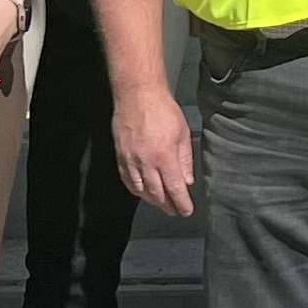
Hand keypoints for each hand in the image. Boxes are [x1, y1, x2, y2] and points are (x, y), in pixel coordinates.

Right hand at [114, 81, 195, 215]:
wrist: (137, 96)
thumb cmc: (164, 110)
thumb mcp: (182, 134)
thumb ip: (185, 160)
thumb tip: (187, 181)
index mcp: (164, 157)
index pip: (174, 189)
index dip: (181, 203)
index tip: (186, 211)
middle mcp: (146, 163)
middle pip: (156, 194)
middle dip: (167, 206)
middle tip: (174, 212)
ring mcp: (130, 161)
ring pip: (140, 190)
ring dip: (151, 201)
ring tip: (161, 205)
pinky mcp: (120, 156)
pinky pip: (127, 180)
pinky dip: (135, 190)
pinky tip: (142, 193)